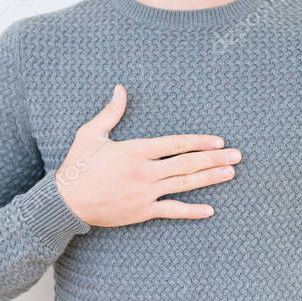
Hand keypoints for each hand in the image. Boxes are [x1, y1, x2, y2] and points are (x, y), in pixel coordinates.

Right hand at [54, 84, 241, 226]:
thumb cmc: (77, 165)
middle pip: (186, 163)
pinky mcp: (142, 212)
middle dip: (214, 158)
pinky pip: (171, 212)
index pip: (175, 144)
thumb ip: (111, 112)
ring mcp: (145, 193)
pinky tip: (209, 210)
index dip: (199, 142)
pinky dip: (191, 211)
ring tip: (230, 173)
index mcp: (135, 151)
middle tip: (236, 155)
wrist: (64, 202)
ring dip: (209, 178)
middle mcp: (145, 172)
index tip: (219, 141)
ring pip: (184, 184)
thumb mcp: (91, 133)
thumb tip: (120, 88)